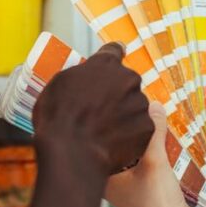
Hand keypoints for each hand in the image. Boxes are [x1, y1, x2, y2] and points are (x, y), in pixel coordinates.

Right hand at [33, 43, 152, 175]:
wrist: (73, 154)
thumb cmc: (59, 119)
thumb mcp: (59, 85)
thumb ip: (80, 75)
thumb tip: (85, 76)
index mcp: (105, 64)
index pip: (114, 51)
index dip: (112, 57)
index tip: (115, 59)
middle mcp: (128, 79)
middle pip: (126, 82)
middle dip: (116, 93)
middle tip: (98, 111)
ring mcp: (140, 104)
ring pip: (134, 106)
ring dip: (123, 115)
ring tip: (103, 132)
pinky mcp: (147, 128)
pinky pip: (139, 128)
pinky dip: (129, 135)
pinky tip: (113, 143)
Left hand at [106, 102, 199, 206]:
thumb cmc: (157, 204)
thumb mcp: (156, 161)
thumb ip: (154, 132)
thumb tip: (153, 105)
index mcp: (101, 177)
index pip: (96, 144)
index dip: (102, 126)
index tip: (107, 106)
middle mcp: (109, 182)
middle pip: (114, 148)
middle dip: (123, 130)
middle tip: (126, 107)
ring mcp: (126, 187)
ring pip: (129, 156)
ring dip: (139, 141)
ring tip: (143, 117)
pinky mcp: (143, 189)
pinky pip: (143, 164)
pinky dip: (149, 152)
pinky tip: (158, 139)